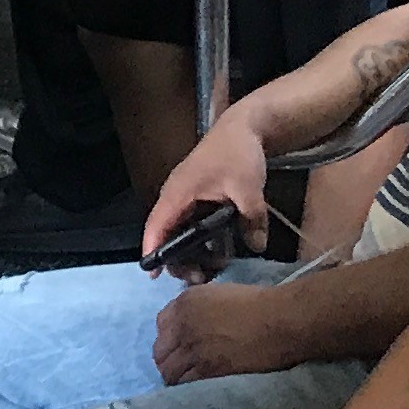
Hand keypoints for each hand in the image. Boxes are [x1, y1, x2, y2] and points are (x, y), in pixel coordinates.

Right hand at [140, 116, 270, 270]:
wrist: (243, 129)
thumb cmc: (237, 154)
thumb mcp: (248, 188)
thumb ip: (252, 218)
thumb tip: (256, 247)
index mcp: (179, 192)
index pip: (157, 224)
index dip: (152, 248)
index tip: (152, 273)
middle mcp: (176, 196)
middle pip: (165, 232)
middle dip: (175, 258)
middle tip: (196, 279)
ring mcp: (186, 197)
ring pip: (178, 230)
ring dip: (188, 252)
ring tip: (207, 272)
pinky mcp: (198, 198)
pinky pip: (191, 225)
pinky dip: (199, 241)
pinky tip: (217, 254)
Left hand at [153, 276, 284, 385]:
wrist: (279, 320)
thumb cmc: (257, 303)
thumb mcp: (217, 294)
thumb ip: (198, 308)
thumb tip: (194, 321)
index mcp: (184, 302)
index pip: (160, 325)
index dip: (168, 338)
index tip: (178, 346)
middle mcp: (182, 325)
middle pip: (159, 350)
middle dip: (167, 359)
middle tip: (180, 367)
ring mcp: (193, 348)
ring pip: (168, 370)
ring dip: (174, 376)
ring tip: (186, 381)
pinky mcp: (208, 369)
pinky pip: (186, 383)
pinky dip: (187, 387)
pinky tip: (195, 389)